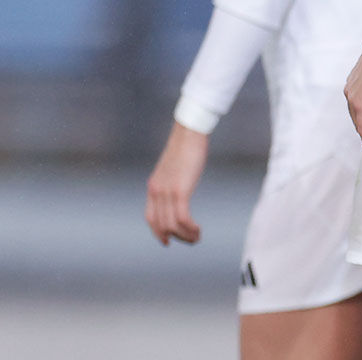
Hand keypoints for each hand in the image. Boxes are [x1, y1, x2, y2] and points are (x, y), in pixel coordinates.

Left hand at [145, 123, 208, 245]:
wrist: (189, 133)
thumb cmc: (186, 147)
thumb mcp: (175, 168)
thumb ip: (174, 180)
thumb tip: (180, 187)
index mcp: (153, 187)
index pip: (150, 218)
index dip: (158, 232)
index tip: (168, 241)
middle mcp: (156, 192)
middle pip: (161, 225)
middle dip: (176, 237)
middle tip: (191, 240)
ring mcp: (167, 192)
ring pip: (172, 225)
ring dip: (185, 235)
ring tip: (197, 237)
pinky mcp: (180, 190)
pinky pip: (182, 217)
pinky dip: (190, 228)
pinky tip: (198, 229)